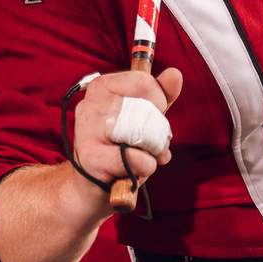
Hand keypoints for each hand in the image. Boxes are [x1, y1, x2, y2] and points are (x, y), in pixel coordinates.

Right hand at [69, 66, 184, 198]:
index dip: (158, 102)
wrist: (91, 187)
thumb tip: (175, 74)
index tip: (152, 117)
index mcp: (101, 87)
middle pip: (146, 108)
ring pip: (143, 134)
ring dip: (153, 151)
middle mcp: (90, 104)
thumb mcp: (143, 117)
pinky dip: (144, 168)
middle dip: (159, 131)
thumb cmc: (119, 148)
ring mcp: (87, 131)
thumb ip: (160, 95)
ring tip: (144, 157)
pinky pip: (136, 159)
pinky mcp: (91, 158)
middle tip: (151, 144)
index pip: (143, 81)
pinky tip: (132, 171)